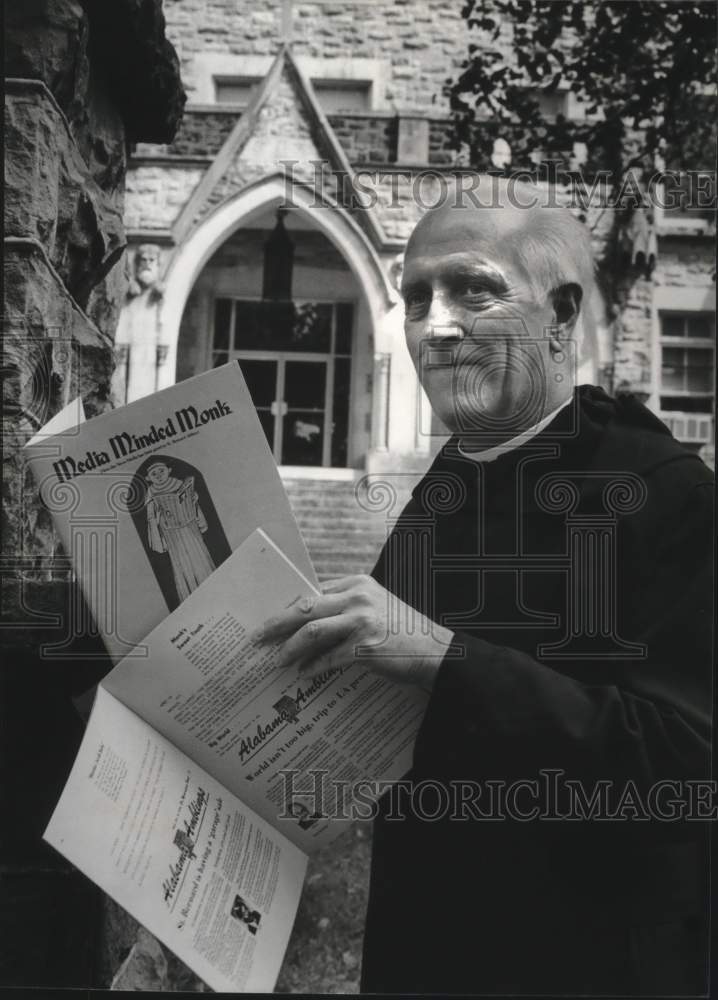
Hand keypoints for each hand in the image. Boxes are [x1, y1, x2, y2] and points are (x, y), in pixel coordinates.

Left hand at [253, 575, 454, 691]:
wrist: (436, 652)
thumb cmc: (402, 633)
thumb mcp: (376, 608)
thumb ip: (346, 609)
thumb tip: (307, 625)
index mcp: (357, 584)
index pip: (313, 592)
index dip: (288, 607)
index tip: (270, 620)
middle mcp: (358, 597)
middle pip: (305, 606)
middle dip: (276, 623)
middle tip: (256, 637)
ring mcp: (362, 621)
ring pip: (311, 630)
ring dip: (289, 648)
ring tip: (276, 660)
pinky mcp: (366, 647)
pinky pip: (329, 658)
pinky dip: (312, 667)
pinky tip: (303, 674)